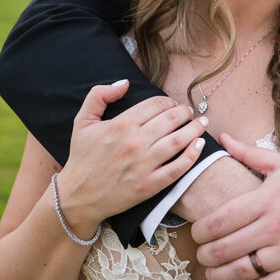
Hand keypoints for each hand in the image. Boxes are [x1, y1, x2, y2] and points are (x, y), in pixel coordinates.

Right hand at [57, 81, 206, 232]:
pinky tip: (199, 145)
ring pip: (178, 141)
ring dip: (194, 129)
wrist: (78, 196)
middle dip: (184, 112)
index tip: (172, 104)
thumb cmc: (82, 157)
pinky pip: (178, 168)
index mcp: (120, 125)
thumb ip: (99, 95)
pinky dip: (192, 155)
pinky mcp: (149, 185)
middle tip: (189, 112)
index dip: (168, 101)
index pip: (155, 105)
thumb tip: (125, 83)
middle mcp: (134, 143)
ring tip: (201, 123)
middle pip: (171, 120)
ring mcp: (143, 165)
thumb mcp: (82, 121)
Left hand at [191, 137, 279, 279]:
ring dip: (219, 275)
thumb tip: (221, 137)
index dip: (200, 231)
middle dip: (204, 255)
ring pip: (242, 271)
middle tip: (199, 255)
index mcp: (266, 199)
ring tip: (211, 272)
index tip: (194, 234)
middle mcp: (275, 226)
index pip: (219, 221)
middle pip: (225, 248)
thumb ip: (248, 154)